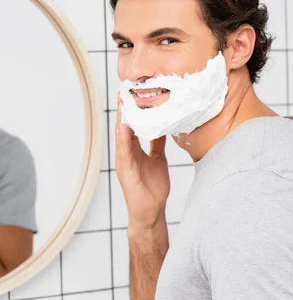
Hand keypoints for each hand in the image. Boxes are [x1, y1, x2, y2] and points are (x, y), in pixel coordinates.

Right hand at [115, 91, 170, 227]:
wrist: (151, 211)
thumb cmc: (153, 188)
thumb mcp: (159, 159)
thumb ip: (157, 144)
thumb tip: (163, 128)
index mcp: (134, 150)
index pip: (132, 125)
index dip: (132, 109)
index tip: (134, 91)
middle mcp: (126, 153)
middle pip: (124, 126)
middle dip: (124, 108)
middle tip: (125, 89)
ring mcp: (124, 161)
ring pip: (121, 136)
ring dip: (121, 119)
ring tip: (122, 101)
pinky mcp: (126, 171)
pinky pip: (124, 152)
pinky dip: (124, 138)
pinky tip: (124, 126)